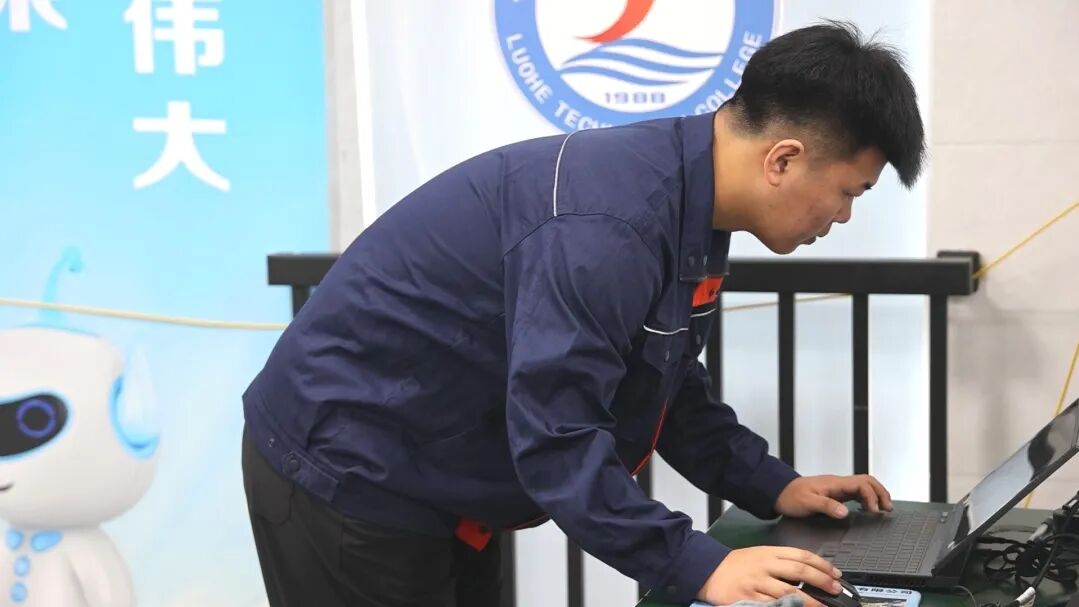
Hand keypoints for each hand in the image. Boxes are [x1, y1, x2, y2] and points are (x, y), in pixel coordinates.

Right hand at [697, 546, 840, 606]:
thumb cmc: (737, 564)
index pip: (802, 555)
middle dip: (822, 580)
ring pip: (790, 591)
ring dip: (811, 601)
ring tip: (824, 606)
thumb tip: (809, 573)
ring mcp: (758, 582)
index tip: (836, 574)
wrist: (710, 570)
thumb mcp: (760, 555)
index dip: (822, 565)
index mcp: (770, 552)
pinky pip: (774, 605)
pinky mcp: (750, 598)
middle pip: (800, 571)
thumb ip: (782, 562)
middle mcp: (766, 565)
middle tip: (836, 588)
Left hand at [776, 474, 892, 518]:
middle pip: (867, 481)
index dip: (872, 497)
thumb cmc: (790, 496)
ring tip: (883, 509)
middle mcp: (838, 483)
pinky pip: (855, 493)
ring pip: (863, 486)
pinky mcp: (834, 494)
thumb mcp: (807, 502)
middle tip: (888, 509)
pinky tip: (867, 509)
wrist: (777, 492)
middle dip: (880, 493)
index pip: (862, 484)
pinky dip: (866, 499)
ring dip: (875, 495)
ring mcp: (836, 488)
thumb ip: (826, 506)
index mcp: (834, 483)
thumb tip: (846, 512)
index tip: (874, 512)